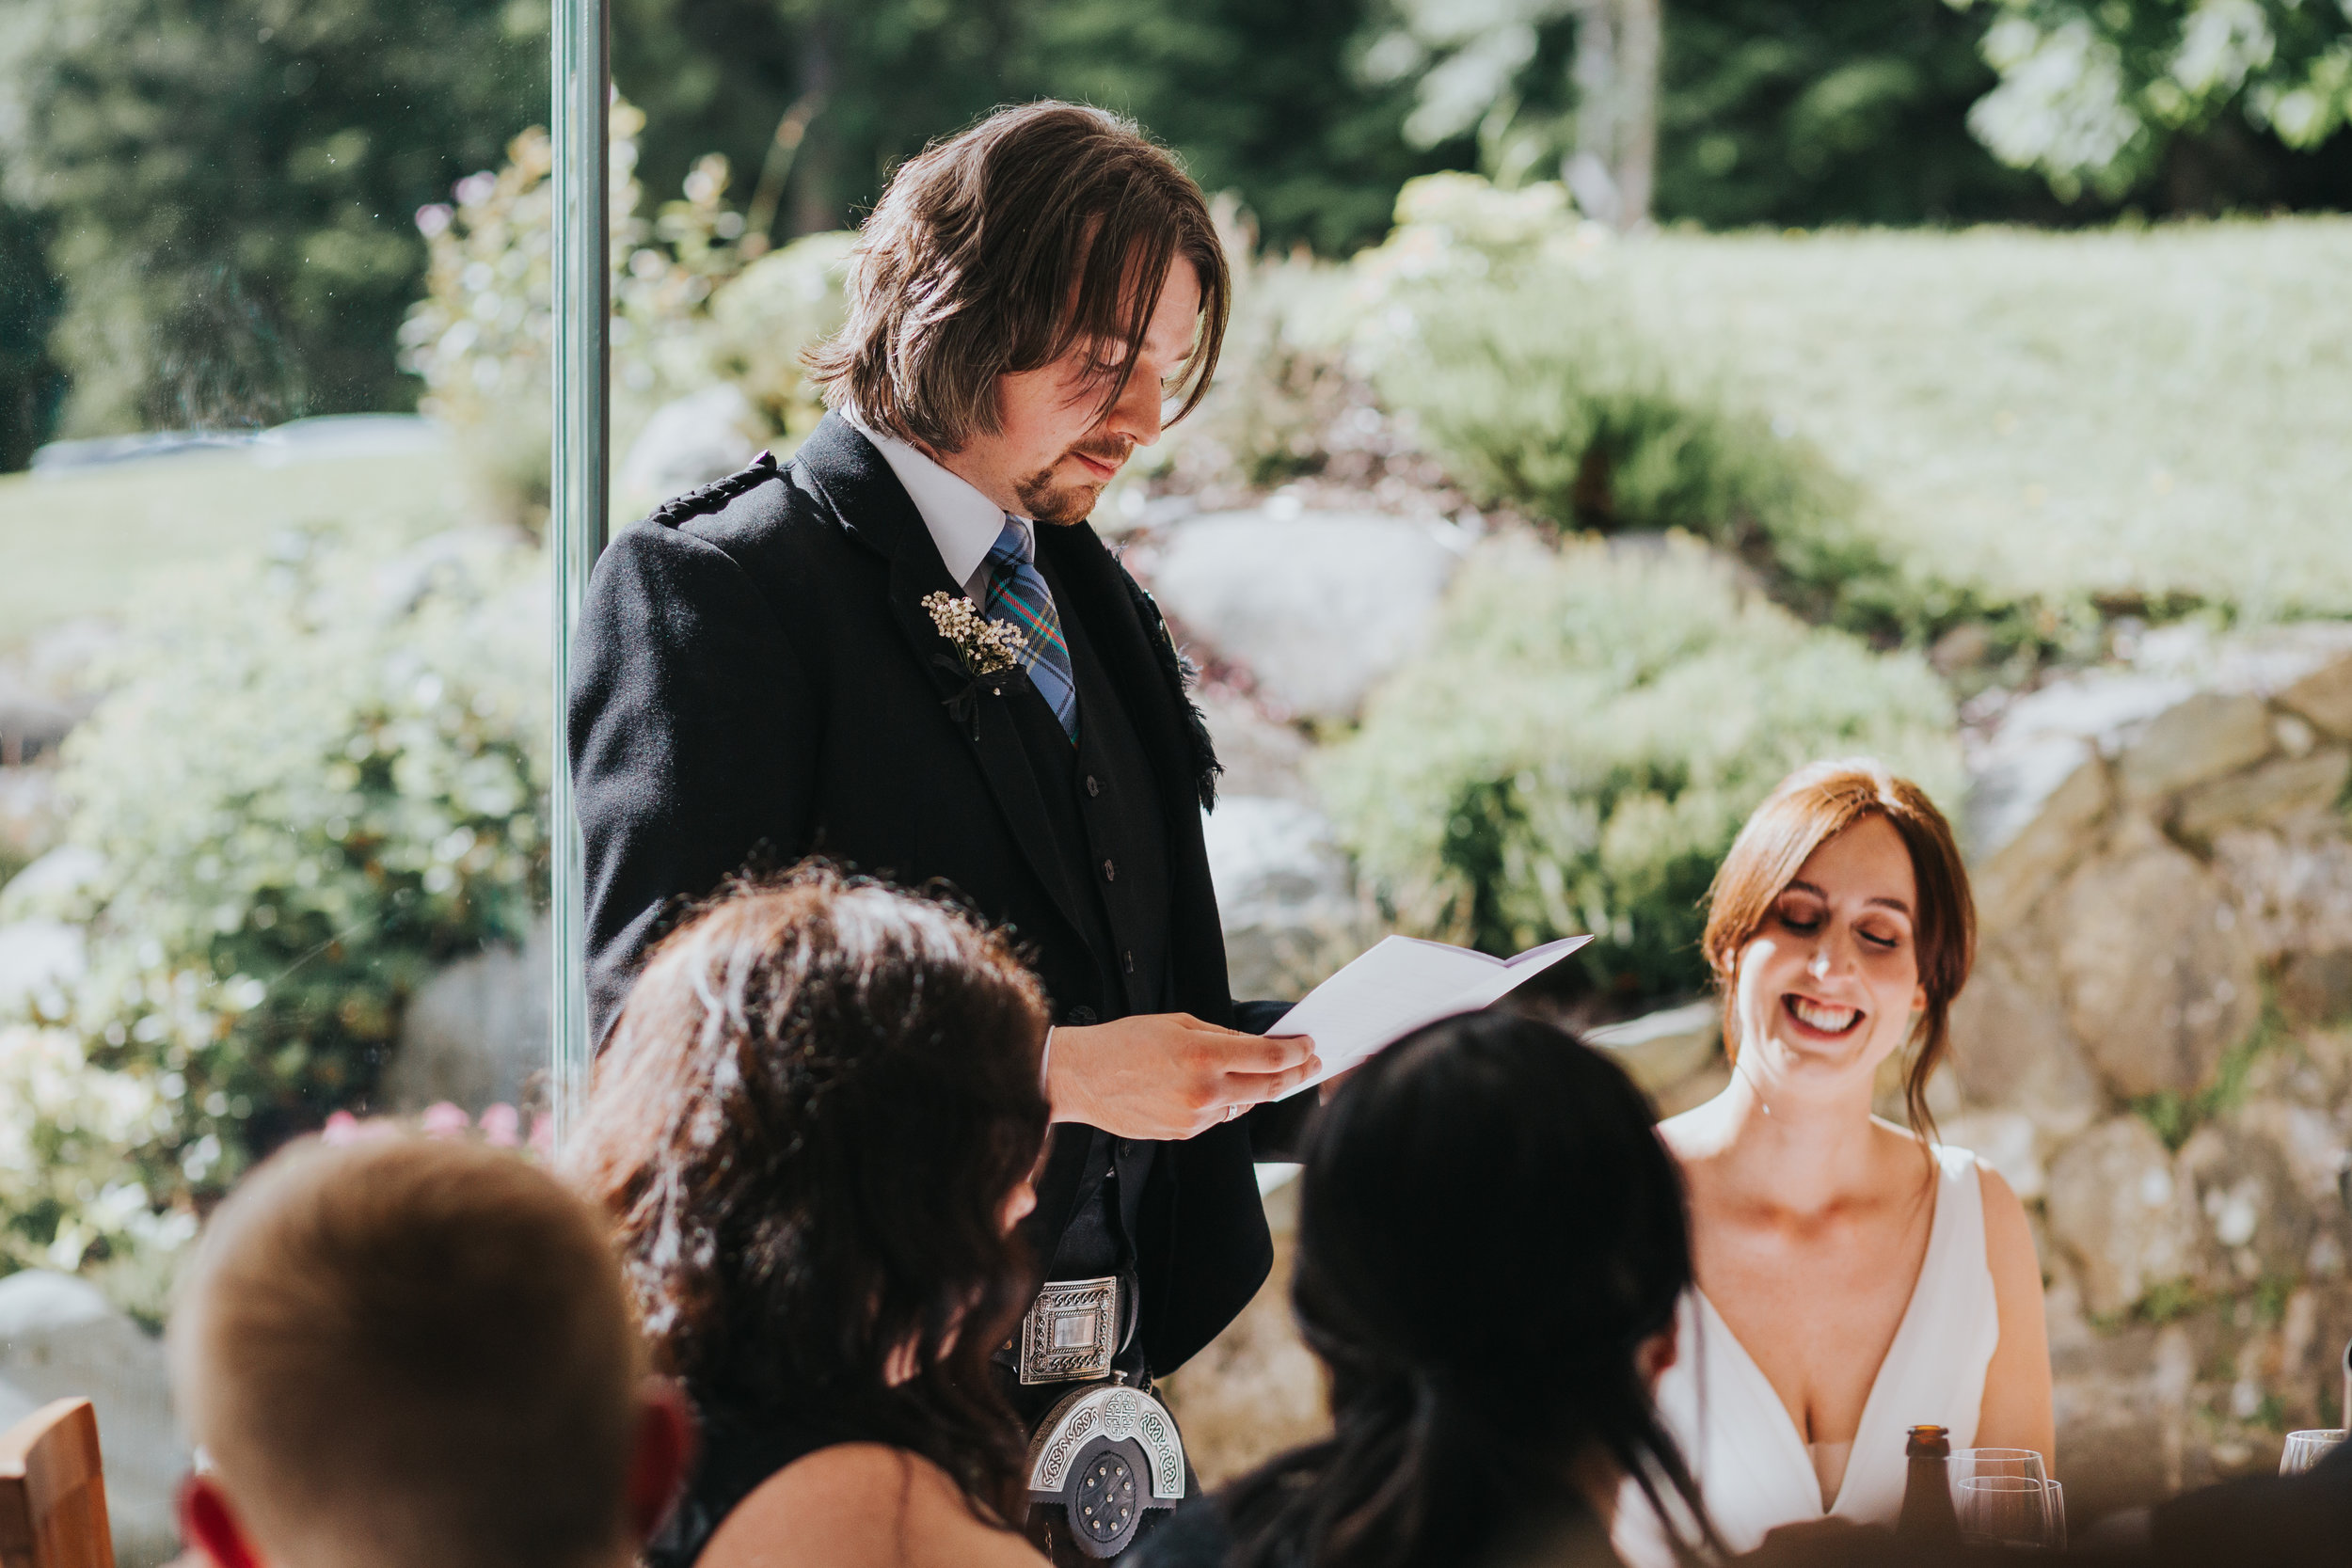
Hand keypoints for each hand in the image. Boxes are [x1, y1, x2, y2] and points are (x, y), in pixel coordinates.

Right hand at [1047, 1014, 1318, 1140]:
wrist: (1083, 1077)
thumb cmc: (1126, 1041)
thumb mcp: (1178, 1023)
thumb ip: (1223, 1036)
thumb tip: (1258, 1047)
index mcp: (1205, 1054)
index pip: (1270, 1057)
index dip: (1297, 1052)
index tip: (1310, 1047)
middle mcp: (1205, 1089)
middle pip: (1270, 1088)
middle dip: (1297, 1075)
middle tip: (1312, 1065)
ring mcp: (1196, 1117)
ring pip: (1244, 1105)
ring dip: (1258, 1090)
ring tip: (1266, 1075)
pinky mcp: (1185, 1133)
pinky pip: (1218, 1118)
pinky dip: (1225, 1103)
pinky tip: (1216, 1089)